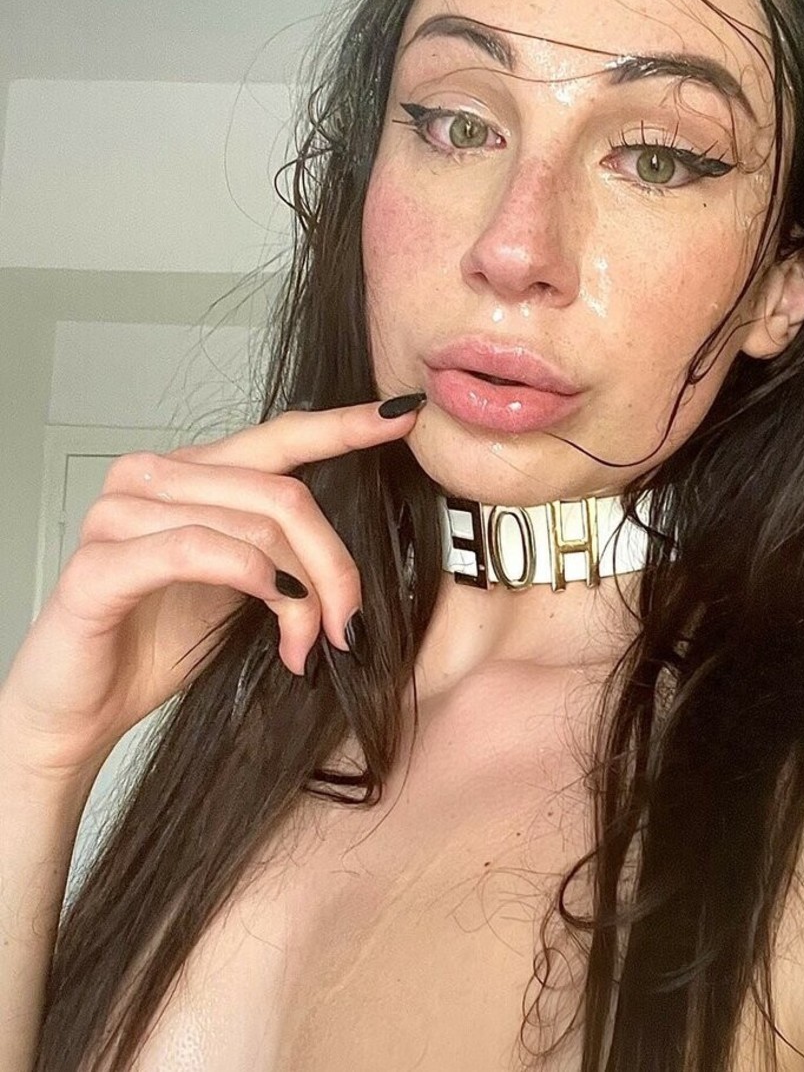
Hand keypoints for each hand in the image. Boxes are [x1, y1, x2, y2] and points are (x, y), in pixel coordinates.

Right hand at [0, 395, 424, 780]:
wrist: (78, 710)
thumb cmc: (154, 643)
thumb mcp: (241, 588)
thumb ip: (282, 551)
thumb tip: (349, 553)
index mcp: (190, 473)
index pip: (279, 436)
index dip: (343, 426)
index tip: (399, 418)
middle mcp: (152, 478)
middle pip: (284, 493)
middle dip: (334, 564)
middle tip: (351, 624)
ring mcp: (119, 514)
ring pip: (253, 525)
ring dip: (301, 592)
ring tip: (306, 645)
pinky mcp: (99, 563)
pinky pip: (198, 549)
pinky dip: (251, 578)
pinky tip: (276, 607)